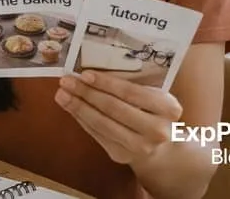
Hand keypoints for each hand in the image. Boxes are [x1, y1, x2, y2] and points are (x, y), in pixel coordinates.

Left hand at [55, 70, 182, 164]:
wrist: (160, 146)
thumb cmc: (151, 112)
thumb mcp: (151, 96)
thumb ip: (127, 86)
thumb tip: (88, 74)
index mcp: (168, 108)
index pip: (131, 92)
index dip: (105, 83)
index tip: (84, 74)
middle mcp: (157, 130)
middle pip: (113, 108)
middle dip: (86, 93)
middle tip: (66, 81)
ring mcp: (140, 146)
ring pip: (102, 123)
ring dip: (78, 107)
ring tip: (62, 94)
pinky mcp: (122, 155)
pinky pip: (96, 134)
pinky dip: (81, 118)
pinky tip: (71, 107)